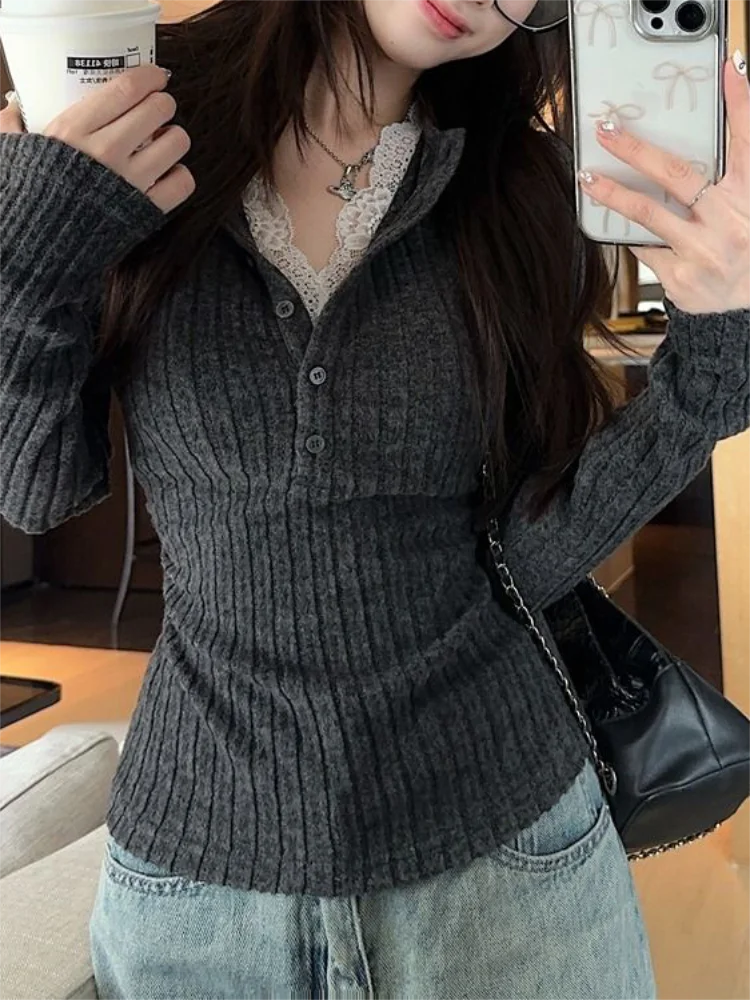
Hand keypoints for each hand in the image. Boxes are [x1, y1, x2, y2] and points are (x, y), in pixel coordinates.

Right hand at [0, 65, 194, 214]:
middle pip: (158, 110)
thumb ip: (13, 127)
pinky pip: (182, 182)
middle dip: (164, 104)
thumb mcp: (14, 153)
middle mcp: (106, 150)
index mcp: (74, 128)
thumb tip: (11, 110)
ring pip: (177, 142)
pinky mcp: (146, 210)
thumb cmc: (27, 197)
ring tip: (164, 142)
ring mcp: (130, 181)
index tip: (157, 76)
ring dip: (175, 137)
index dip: (149, 77)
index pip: (125, 89)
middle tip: (159, 109)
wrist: (39, 248)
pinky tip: (168, 173)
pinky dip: (181, 175)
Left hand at [577, 52, 749, 314]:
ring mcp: (702, 253)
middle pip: (679, 176)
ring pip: (649, 214)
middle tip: (608, 129)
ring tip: (588, 178)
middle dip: (638, 149)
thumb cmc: (747, 249)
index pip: (747, 142)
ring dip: (613, 192)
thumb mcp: (748, 206)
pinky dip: (631, 232)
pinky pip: (646, 247)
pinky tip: (612, 221)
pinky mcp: (680, 279)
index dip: (740, 104)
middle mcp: (729, 223)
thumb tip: (715, 132)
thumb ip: (734, 174)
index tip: (729, 71)